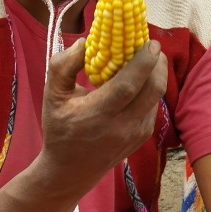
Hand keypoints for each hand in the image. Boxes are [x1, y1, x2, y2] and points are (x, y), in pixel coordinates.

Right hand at [37, 39, 166, 197]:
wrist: (71, 169)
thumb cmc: (60, 129)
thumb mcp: (52, 96)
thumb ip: (63, 66)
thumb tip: (85, 42)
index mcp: (98, 114)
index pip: (129, 85)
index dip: (143, 62)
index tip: (149, 42)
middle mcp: (122, 126)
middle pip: (153, 90)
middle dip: (158, 63)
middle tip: (152, 45)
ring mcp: (136, 133)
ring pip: (157, 97)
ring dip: (156, 74)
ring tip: (146, 58)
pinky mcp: (143, 136)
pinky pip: (153, 106)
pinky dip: (151, 88)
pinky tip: (140, 79)